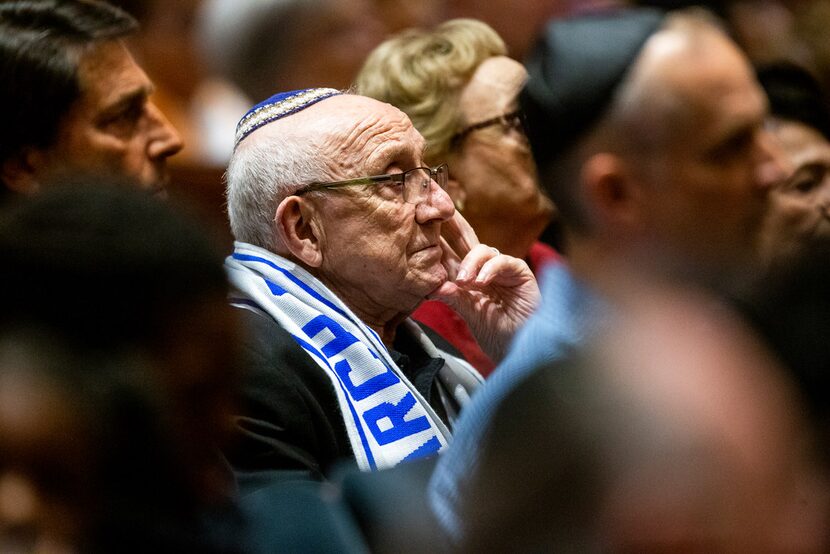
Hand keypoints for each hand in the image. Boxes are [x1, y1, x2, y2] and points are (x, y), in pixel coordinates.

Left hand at [430, 211, 539, 361]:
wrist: (520, 347)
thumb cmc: (495, 332)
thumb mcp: (469, 314)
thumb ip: (452, 298)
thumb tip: (432, 286)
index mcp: (465, 276)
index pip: (448, 251)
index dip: (436, 239)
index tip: (418, 226)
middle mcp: (482, 267)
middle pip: (465, 239)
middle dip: (451, 225)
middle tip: (436, 213)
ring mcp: (501, 268)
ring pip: (482, 250)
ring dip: (469, 263)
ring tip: (463, 281)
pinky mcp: (519, 272)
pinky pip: (503, 261)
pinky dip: (490, 269)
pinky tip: (480, 282)